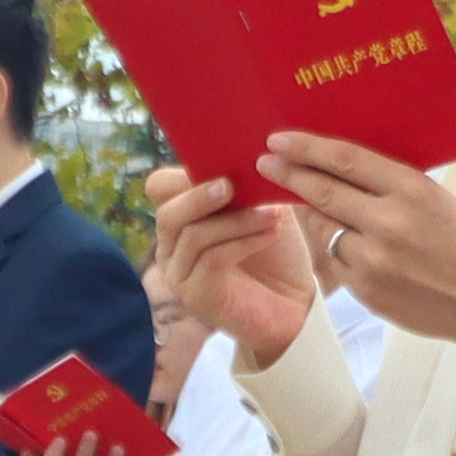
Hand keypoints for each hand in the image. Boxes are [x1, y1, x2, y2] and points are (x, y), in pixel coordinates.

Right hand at [143, 173, 318, 365]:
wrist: (296, 305)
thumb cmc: (277, 253)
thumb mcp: (262, 207)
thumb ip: (247, 182)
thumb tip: (244, 150)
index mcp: (181, 219)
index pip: (159, 187)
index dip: (183, 173)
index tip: (223, 164)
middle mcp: (171, 248)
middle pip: (168, 214)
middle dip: (199, 196)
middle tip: (232, 185)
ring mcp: (180, 275)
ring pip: (193, 236)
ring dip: (235, 220)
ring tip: (272, 214)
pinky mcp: (197, 297)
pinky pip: (212, 259)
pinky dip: (243, 241)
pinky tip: (270, 233)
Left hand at [271, 133, 455, 376]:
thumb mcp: (436, 199)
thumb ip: (391, 184)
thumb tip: (339, 166)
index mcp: (412, 190)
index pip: (346, 160)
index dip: (307, 148)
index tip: (279, 140)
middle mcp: (390, 222)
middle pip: (323, 191)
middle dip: (288, 175)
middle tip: (266, 163)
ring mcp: (374, 259)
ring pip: (321, 228)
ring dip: (306, 214)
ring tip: (296, 201)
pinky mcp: (366, 290)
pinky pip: (331, 261)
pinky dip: (327, 248)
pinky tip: (328, 240)